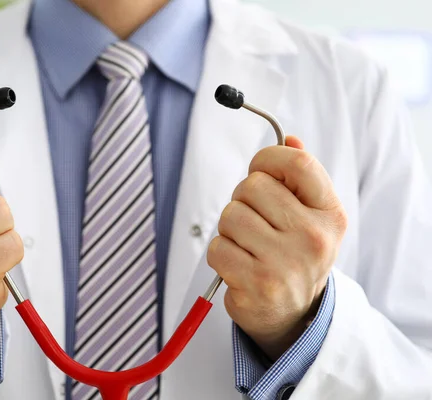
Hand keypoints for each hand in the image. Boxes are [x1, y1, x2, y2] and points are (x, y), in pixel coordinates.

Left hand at [207, 136, 346, 360]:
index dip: (269, 158)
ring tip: (248, 245)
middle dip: (243, 199)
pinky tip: (238, 265)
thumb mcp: (311, 217)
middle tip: (255, 221)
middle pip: (252, 186)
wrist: (294, 314)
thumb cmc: (295, 255)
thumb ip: (301, 178)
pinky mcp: (256, 285)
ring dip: (230, 228)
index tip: (260, 169)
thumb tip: (290, 138)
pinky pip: (217, 247)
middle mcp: (312, 238)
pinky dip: (220, 254)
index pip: (298, 163)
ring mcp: (284, 263)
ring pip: (230, 215)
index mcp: (329, 215)